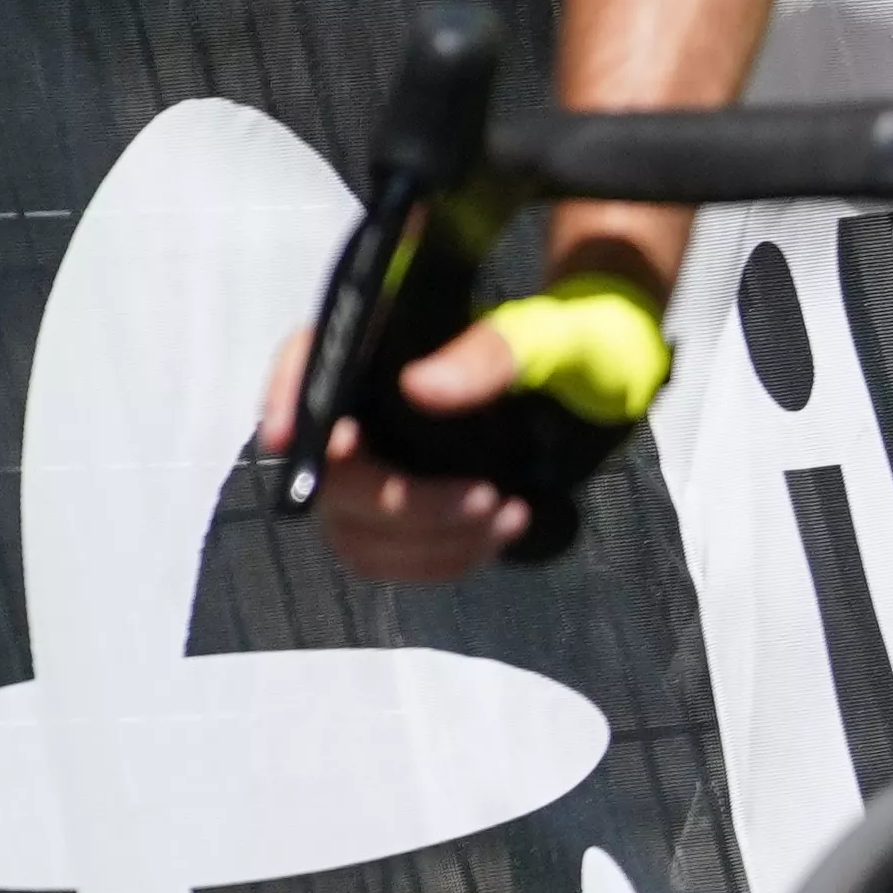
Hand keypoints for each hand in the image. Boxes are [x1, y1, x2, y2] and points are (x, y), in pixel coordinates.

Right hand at [266, 277, 668, 587]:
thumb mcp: (552, 337)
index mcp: (377, 341)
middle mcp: (358, 406)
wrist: (605, 371)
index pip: (304, 366)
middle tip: (486, 499)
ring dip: (426, 542)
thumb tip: (418, 387)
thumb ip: (493, 354)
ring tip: (509, 518)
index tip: (306, 443)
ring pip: (354, 528)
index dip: (288, 404)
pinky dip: (441, 558)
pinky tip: (498, 536)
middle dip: (399, 501)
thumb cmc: (576, 335)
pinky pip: (388, 555)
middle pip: (328, 470)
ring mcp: (371, 462)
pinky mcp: (395, 505)